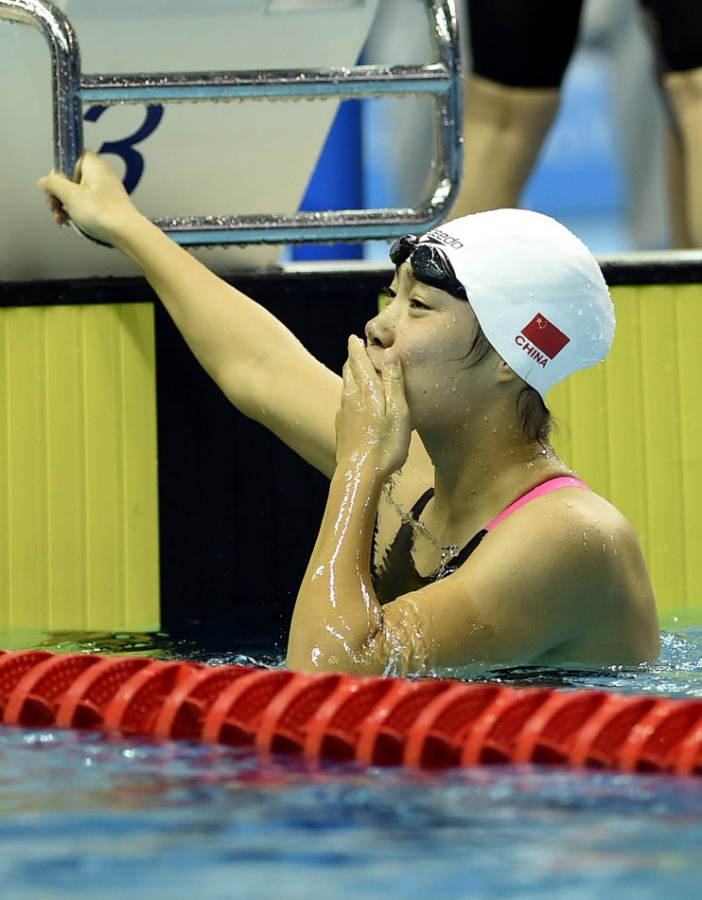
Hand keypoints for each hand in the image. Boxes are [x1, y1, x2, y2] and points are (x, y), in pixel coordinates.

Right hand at [37, 150, 138, 245]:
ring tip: (61, 219)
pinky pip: (88, 205)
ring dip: (65, 206)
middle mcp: (101, 174)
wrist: (126, 233)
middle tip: (54, 206)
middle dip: (59, 194)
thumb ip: (53, 184)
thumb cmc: (99, 211)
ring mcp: (106, 191)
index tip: (54, 187)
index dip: (58, 171)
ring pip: (78, 194)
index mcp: (93, 164)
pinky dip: (78, 213)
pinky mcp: (109, 206)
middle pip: (71, 178)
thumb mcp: (69, 195)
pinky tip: (70, 224)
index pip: (70, 157)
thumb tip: (44, 181)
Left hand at [335, 335, 410, 476]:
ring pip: (345, 386)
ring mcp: (344, 413)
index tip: (354, 337)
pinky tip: (355, 402)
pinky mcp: (342, 427)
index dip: (357, 348)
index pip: (358, 360)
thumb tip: (390, 354)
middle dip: (352, 358)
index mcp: (366, 390)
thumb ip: (394, 382)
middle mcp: (351, 397)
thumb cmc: (385, 444)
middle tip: (355, 349)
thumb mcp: (399, 411)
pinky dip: (350, 394)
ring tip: (356, 371)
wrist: (360, 474)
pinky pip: (345, 403)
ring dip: (350, 375)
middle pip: (348, 370)